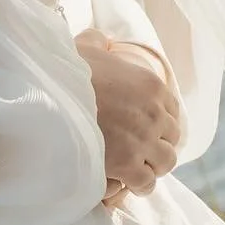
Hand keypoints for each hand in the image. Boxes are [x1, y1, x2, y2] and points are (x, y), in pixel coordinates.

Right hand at [74, 29, 181, 205]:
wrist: (50, 97)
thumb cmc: (66, 72)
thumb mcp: (86, 47)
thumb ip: (99, 42)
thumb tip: (101, 39)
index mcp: (152, 86)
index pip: (173, 111)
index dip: (161, 122)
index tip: (147, 128)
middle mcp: (155, 114)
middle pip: (173, 138)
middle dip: (158, 144)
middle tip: (140, 151)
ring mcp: (144, 140)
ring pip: (166, 162)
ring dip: (153, 166)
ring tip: (138, 169)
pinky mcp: (128, 164)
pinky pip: (147, 182)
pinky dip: (140, 185)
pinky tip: (129, 184)